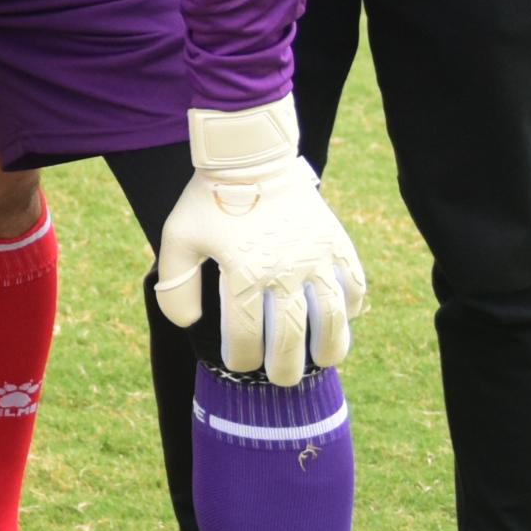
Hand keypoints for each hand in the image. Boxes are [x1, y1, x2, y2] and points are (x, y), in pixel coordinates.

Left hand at [150, 98, 366, 384]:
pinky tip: (343, 318)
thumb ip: (175, 285)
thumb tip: (188, 325)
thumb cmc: (209, 200)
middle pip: (291, 337)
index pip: (245, 337)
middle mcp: (282, 271)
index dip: (242, 359)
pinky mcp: (336, 243)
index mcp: (242, 273)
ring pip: (333, 318)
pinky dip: (352, 306)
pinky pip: (355, 284)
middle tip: (282, 377)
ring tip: (324, 359)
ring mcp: (315, 257)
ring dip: (330, 346)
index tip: (240, 362)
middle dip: (286, 367)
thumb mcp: (178, 239)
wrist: (249, 154)